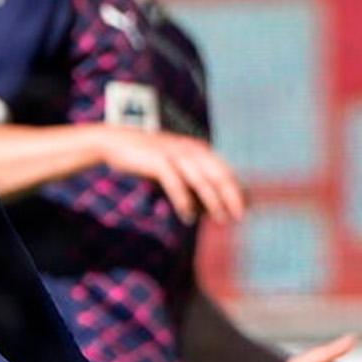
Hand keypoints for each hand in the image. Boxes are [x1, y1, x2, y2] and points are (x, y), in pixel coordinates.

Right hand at [92, 129, 248, 225]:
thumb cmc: (147, 158)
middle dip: (232, 197)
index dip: (236, 190)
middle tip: (240, 217)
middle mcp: (190, 149)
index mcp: (197, 149)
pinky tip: (188, 217)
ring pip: (201, 180)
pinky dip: (184, 200)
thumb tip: (205, 206)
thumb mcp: (173, 166)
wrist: (116, 141)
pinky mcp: (159, 161)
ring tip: (221, 219)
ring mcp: (175, 154)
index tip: (245, 209)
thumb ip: (189, 180)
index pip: (224, 171)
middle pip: (218, 175)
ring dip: (213, 201)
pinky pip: (176, 183)